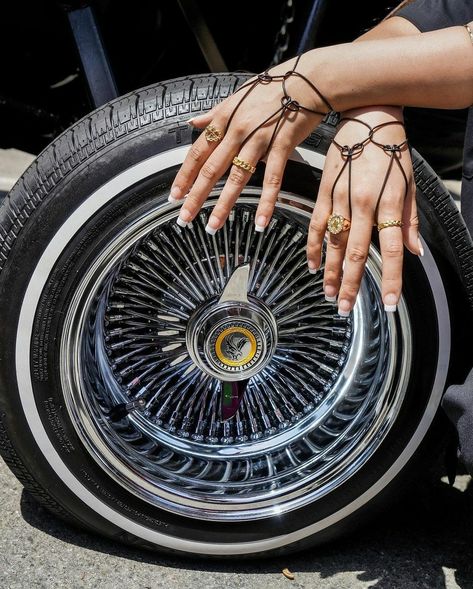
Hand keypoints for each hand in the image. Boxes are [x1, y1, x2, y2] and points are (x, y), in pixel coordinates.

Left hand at [170, 56, 328, 232]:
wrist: (310, 79)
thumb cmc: (275, 87)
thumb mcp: (238, 96)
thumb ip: (214, 113)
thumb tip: (193, 122)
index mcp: (224, 119)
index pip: (197, 152)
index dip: (184, 176)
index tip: (174, 196)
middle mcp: (237, 129)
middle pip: (211, 169)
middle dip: (196, 196)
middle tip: (185, 218)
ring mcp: (259, 138)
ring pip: (237, 177)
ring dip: (223, 205)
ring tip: (213, 225)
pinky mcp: (282, 146)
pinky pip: (272, 178)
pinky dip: (265, 202)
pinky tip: (260, 221)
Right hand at [306, 107, 422, 314]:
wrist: (367, 119)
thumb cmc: (392, 150)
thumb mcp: (409, 184)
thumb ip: (409, 221)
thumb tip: (415, 251)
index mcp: (388, 203)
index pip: (390, 250)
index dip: (390, 280)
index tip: (388, 303)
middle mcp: (363, 204)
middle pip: (356, 253)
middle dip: (351, 284)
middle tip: (345, 307)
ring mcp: (340, 199)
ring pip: (334, 244)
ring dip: (331, 272)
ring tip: (329, 294)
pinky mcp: (324, 192)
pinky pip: (317, 225)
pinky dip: (314, 247)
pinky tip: (313, 265)